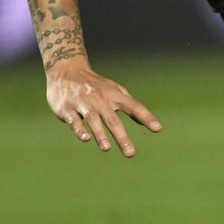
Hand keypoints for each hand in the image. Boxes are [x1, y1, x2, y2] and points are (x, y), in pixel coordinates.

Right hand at [46, 62, 160, 157]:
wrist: (66, 70)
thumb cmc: (96, 84)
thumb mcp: (114, 90)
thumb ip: (130, 104)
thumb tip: (147, 121)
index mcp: (114, 95)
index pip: (134, 106)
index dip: (146, 117)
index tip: (157, 128)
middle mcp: (101, 99)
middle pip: (113, 120)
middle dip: (122, 137)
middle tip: (131, 153)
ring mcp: (84, 103)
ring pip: (94, 120)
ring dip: (101, 134)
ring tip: (107, 148)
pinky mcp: (67, 108)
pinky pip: (74, 120)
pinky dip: (79, 129)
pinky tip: (85, 138)